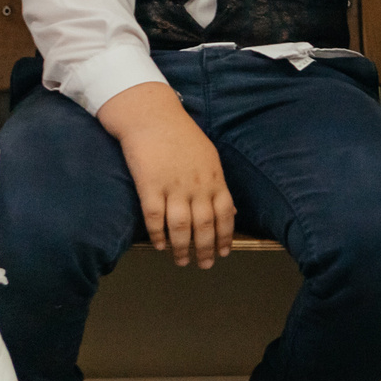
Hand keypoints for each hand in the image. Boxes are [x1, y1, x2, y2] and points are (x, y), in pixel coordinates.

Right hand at [117, 99, 236, 266]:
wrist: (152, 115)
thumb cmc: (181, 135)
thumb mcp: (209, 157)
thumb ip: (218, 185)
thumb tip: (231, 211)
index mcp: (214, 178)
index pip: (225, 214)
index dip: (225, 237)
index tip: (224, 253)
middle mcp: (197, 185)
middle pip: (204, 226)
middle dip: (206, 249)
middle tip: (204, 265)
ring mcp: (173, 186)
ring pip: (181, 227)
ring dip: (182, 248)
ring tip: (182, 261)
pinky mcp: (149, 185)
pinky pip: (154, 217)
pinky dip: (158, 235)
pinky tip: (160, 245)